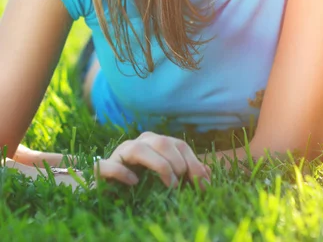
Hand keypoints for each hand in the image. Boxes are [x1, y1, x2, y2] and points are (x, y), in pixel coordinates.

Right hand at [94, 132, 211, 189]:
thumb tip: (209, 176)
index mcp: (157, 143)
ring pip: (139, 148)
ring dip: (158, 165)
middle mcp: (140, 142)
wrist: (109, 191)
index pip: (179, 145)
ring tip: (168, 184)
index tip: (203, 184)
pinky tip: (134, 182)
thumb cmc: (143, 183)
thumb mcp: (169, 179)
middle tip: (181, 184)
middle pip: (161, 142)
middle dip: (177, 163)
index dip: (194, 163)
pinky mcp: (103, 167)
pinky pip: (110, 165)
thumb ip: (188, 175)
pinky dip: (123, 173)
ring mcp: (120, 153)